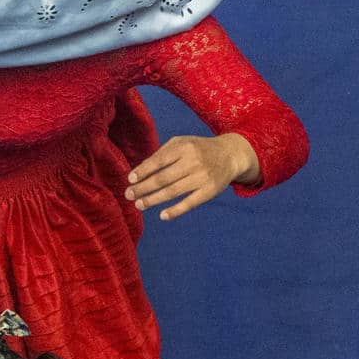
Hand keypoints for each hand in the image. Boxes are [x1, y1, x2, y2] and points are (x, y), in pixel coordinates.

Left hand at [124, 133, 259, 220]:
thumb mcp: (182, 142)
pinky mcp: (210, 191)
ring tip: (139, 205)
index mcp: (184, 147)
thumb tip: (140, 171)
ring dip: (153, 200)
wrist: (230, 155)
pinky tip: (162, 215)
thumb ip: (162, 153)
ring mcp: (202, 177)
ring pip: (173, 192)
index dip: (143, 171)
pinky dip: (175, 210)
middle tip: (129, 195)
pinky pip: (190, 203)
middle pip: (163, 178)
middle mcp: (193, 162)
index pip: (158, 161)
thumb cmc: (199, 149)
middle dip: (143, 188)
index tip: (130, 179)